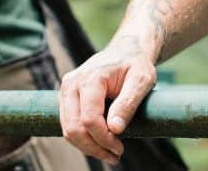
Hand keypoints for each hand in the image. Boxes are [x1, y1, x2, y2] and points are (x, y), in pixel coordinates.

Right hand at [58, 35, 157, 165]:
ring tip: (109, 153)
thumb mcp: (142, 81)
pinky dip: (82, 138)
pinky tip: (100, 143)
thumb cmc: (135, 64)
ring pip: (68, 129)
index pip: (89, 119)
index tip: (119, 148)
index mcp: (90, 78)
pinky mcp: (66, 97)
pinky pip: (68, 124)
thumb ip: (128, 103)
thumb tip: (115, 129)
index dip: (103, 139)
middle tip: (115, 156)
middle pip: (73, 128)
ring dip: (86, 147)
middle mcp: (72, 83)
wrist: (125, 50)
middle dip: (93, 147)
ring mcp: (66, 90)